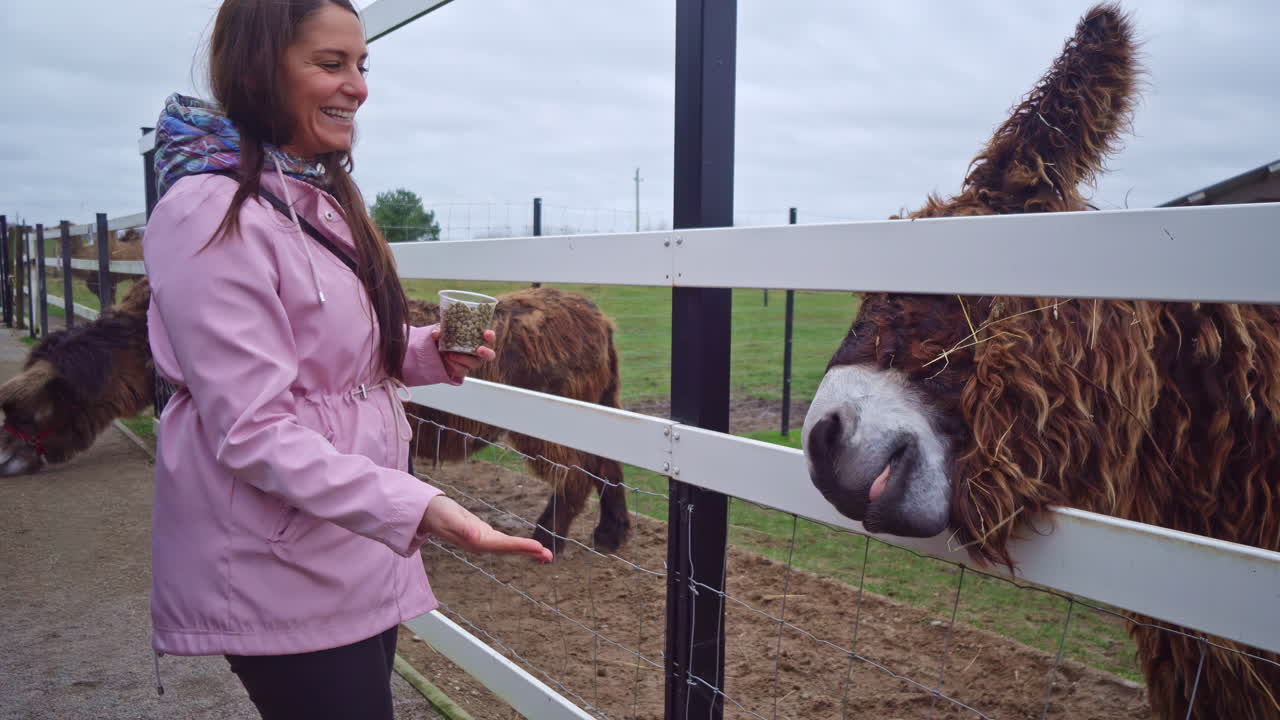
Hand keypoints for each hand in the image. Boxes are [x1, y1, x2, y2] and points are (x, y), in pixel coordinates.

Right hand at [419, 495, 552, 562]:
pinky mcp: (483, 535)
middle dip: (529, 552)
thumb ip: (460, 527)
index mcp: (475, 541)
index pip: (502, 545)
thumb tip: (473, 535)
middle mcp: (481, 544)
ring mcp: (482, 541)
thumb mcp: (448, 517)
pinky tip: (527, 547)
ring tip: (545, 555)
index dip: (520, 546)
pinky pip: (505, 542)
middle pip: (509, 550)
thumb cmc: (437, 513)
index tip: (538, 547)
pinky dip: (518, 545)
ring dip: (527, 551)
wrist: (426, 513)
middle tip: (550, 556)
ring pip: (509, 548)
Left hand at [431, 328, 495, 378]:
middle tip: (479, 350)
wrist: (436, 351)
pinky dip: (454, 365)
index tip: (486, 333)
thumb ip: (440, 330)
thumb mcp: (442, 330)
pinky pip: (462, 370)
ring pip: (475, 363)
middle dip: (486, 353)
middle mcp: (478, 351)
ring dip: (463, 359)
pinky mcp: (463, 370)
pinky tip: (447, 360)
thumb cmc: (445, 337)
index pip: (489, 337)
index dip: (490, 336)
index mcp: (477, 339)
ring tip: (450, 354)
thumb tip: (436, 334)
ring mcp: (472, 362)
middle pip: (490, 355)